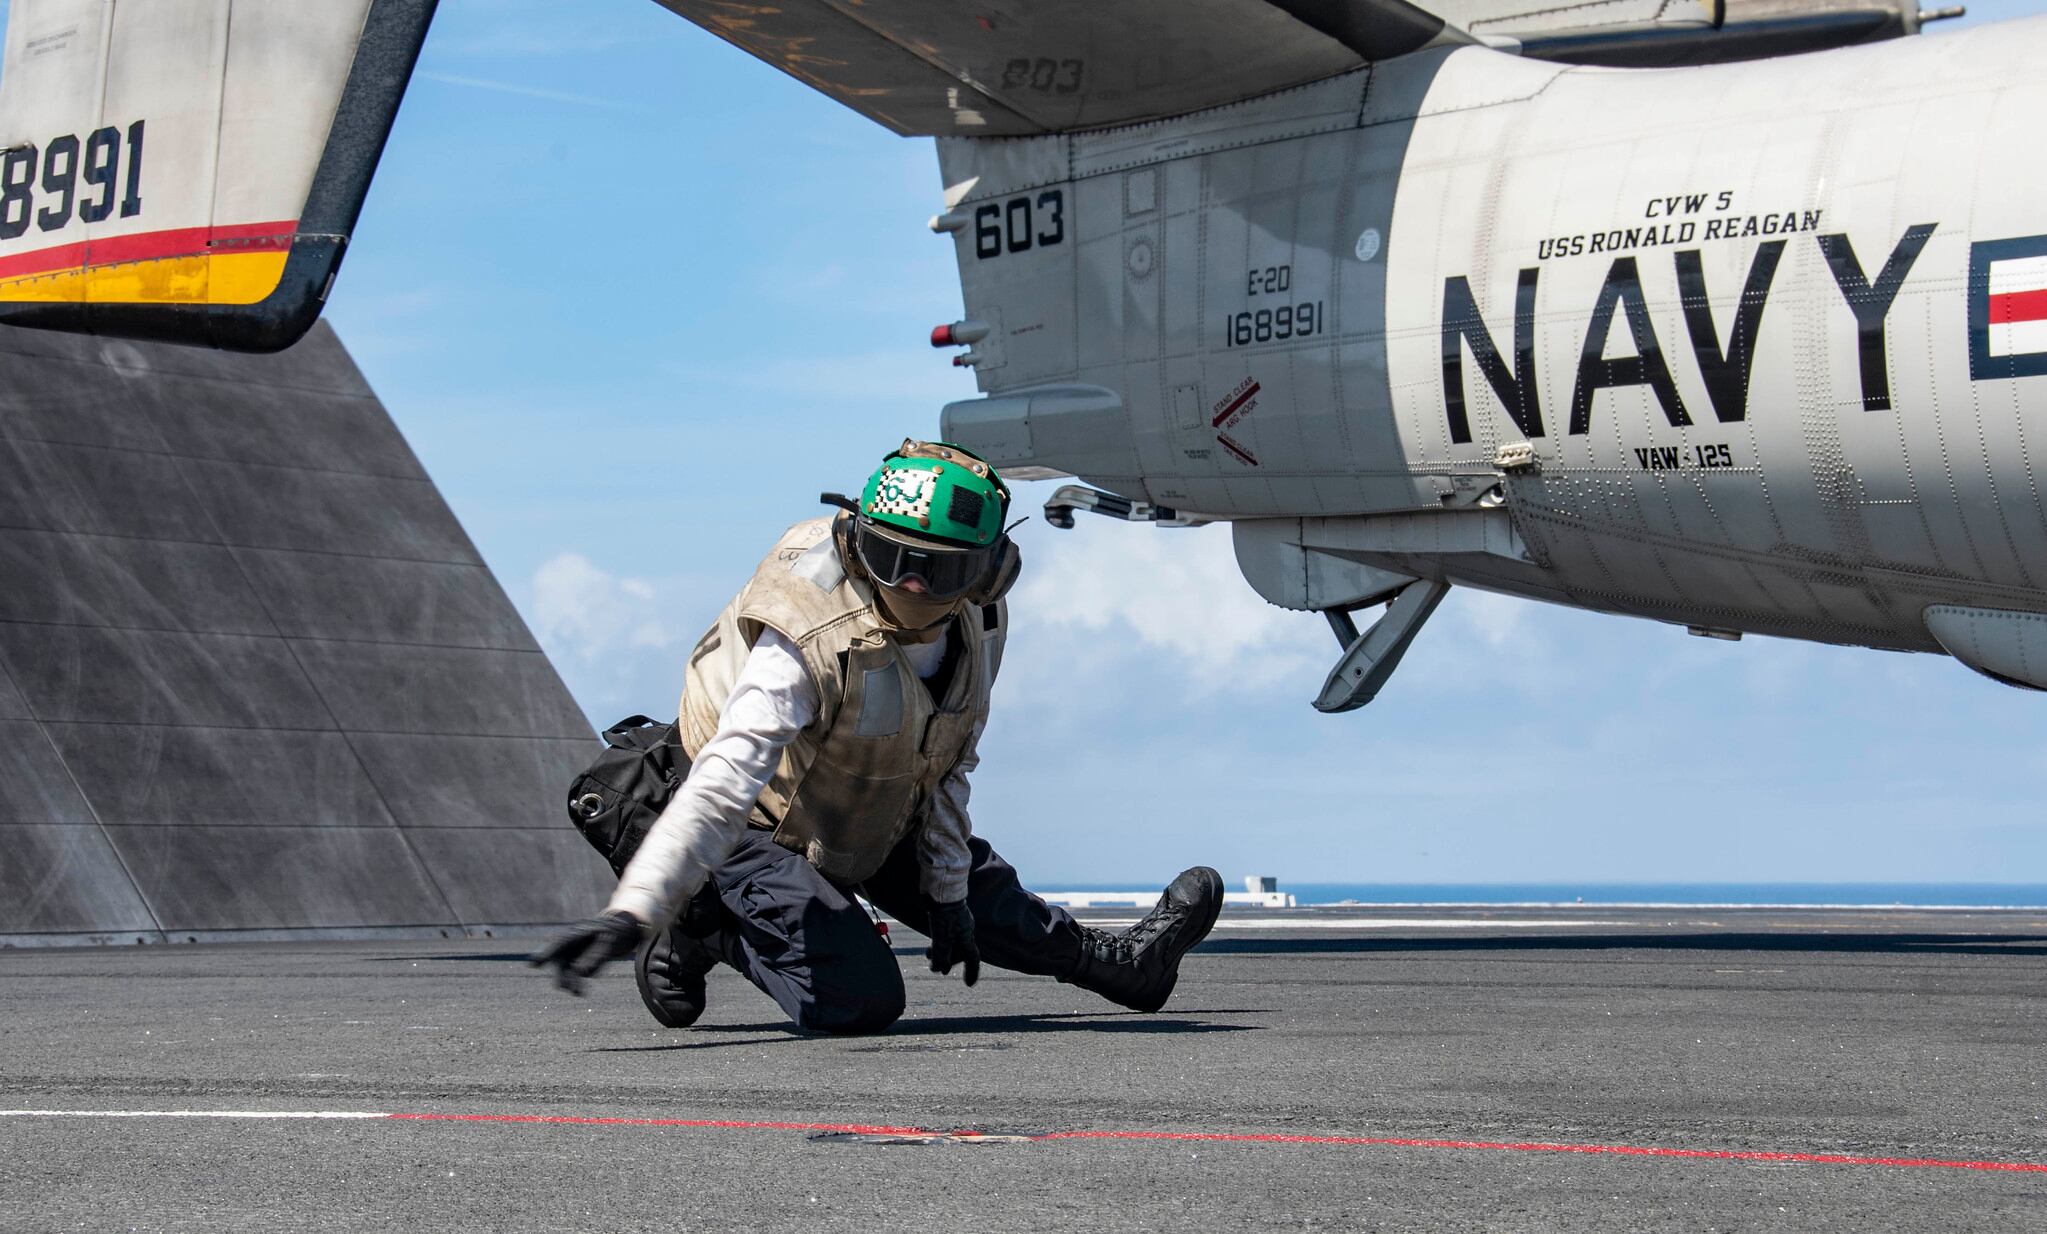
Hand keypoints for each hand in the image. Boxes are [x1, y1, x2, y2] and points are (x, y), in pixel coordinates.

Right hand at [529, 910, 644, 994]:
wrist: (625, 929)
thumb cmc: (618, 931)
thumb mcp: (612, 941)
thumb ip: (597, 956)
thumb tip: (581, 973)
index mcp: (577, 932)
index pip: (559, 943)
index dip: (545, 953)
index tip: (533, 964)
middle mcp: (572, 944)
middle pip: (560, 961)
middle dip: (561, 974)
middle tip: (564, 987)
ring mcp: (574, 954)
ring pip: (566, 970)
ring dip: (569, 981)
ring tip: (577, 993)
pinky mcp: (580, 963)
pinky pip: (575, 975)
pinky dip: (576, 983)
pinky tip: (580, 992)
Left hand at [925, 898, 979, 986]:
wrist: (940, 888)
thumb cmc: (943, 914)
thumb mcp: (942, 938)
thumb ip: (941, 955)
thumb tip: (939, 970)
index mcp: (967, 936)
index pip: (972, 958)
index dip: (971, 972)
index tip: (969, 984)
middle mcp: (966, 929)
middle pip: (961, 951)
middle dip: (950, 960)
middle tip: (938, 966)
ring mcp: (958, 921)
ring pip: (952, 941)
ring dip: (941, 950)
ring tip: (928, 953)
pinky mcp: (949, 914)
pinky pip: (947, 931)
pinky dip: (940, 939)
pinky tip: (932, 937)